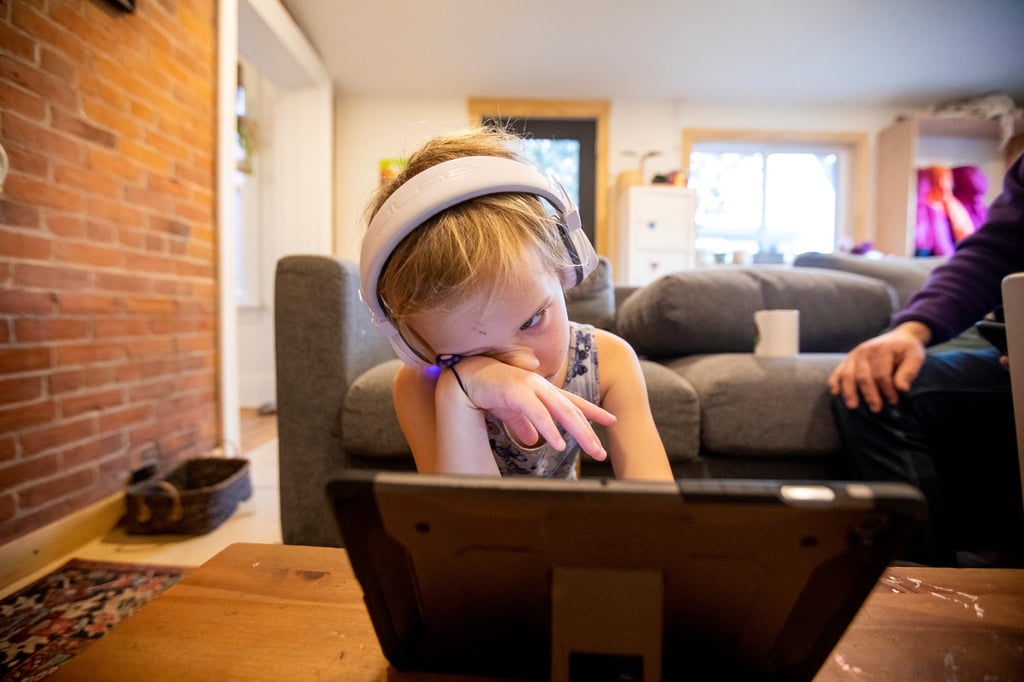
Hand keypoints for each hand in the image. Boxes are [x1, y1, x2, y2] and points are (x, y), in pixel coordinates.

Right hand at [443, 356, 615, 460]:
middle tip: (600, 453)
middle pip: (572, 410)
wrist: (467, 376)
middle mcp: (541, 387)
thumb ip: (525, 424)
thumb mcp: (512, 411)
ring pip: (561, 411)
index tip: (611, 420)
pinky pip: (538, 413)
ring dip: (578, 431)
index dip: (592, 411)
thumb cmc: (491, 391)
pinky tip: (558, 444)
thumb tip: (533, 439)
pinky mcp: (517, 391)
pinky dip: (550, 429)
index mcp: (542, 392)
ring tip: (590, 449)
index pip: (572, 401)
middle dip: (588, 431)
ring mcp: (531, 387)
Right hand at [828, 322, 930, 411]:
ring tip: (853, 406)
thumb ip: (909, 372)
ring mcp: (854, 354)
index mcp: (881, 349)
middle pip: (863, 376)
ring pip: (848, 375)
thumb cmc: (908, 349)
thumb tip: (902, 389)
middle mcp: (865, 351)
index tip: (894, 401)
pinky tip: (836, 392)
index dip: (887, 390)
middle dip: (869, 395)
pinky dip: (835, 381)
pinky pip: (839, 370)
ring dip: (850, 392)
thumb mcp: (915, 357)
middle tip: (876, 409)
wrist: (900, 336)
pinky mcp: (849, 358)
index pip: (881, 374)